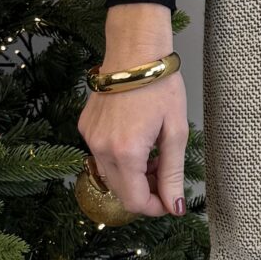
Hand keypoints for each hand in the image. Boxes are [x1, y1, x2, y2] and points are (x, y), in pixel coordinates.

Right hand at [77, 70, 188, 217]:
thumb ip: (173, 173)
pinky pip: (101, 155)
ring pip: (110, 175)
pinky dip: (120, 158)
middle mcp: (101, 148)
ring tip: (154, 156)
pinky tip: (138, 142)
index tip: (170, 202)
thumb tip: (175, 207)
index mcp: (126, 152)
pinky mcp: (85, 127)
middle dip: (145, 192)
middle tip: (166, 177)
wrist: (134, 51)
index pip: (135, 200)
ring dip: (133, 176)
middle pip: (120, 192)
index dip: (155, 208)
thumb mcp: (175, 132)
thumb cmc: (161, 86)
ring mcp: (89, 137)